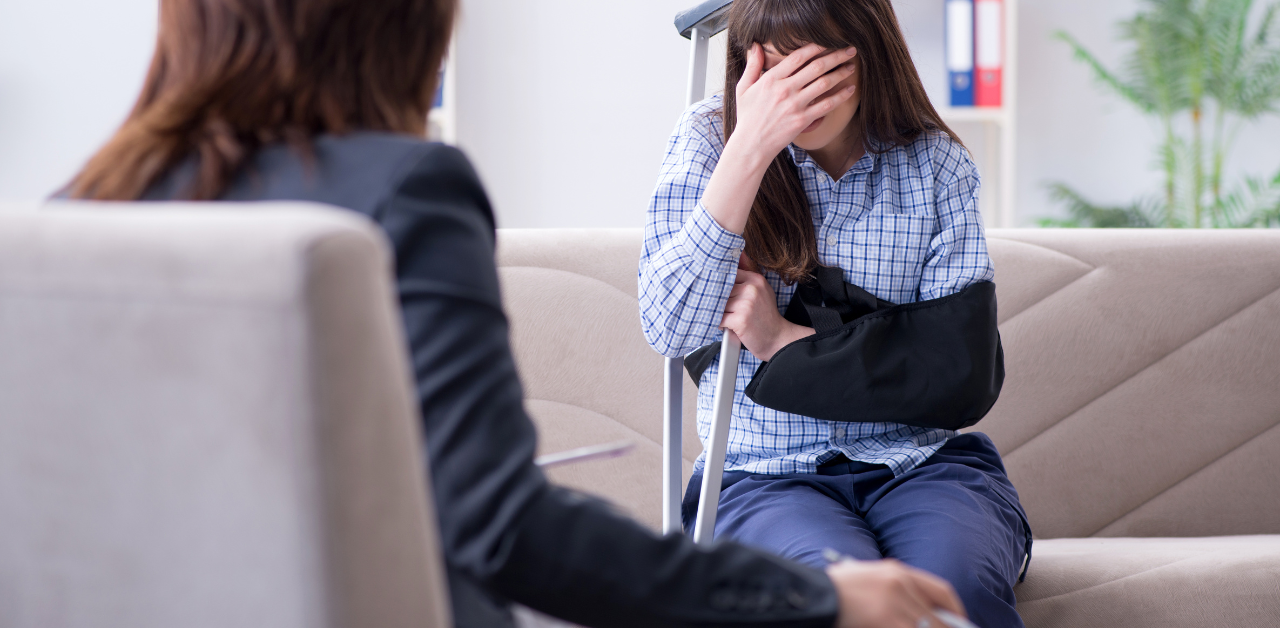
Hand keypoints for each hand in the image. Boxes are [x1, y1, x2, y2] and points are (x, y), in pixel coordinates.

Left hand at [721, 255, 812, 361]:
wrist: (777, 338)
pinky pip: (719, 318)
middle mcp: (752, 289)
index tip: (719, 289)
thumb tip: (738, 254)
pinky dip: (719, 324)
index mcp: (756, 279)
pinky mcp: (740, 319)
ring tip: (729, 317)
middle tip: (726, 308)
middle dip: (719, 299)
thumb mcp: (761, 290)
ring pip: (718, 303)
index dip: (721, 283)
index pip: (728, 273)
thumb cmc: (765, 315)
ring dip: (718, 312)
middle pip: (721, 289)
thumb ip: (748, 273)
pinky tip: (727, 326)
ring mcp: (746, 304)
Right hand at [731, 43, 858, 157]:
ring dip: (841, 73)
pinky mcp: (803, 120)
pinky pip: (827, 105)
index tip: (828, 42)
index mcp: (771, 79)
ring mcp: (795, 105)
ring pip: (824, 83)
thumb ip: (752, 66)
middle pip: (816, 66)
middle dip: (836, 56)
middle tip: (849, 50)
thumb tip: (756, 46)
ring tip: (851, 67)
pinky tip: (850, 90)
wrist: (751, 145)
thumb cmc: (747, 116)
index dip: (816, 46)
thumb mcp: (743, 88)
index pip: (798, 56)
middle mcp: (784, 90)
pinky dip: (841, 96)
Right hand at [826, 559, 966, 627]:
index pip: (941, 590)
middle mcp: (900, 584)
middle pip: (937, 616)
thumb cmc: (834, 590)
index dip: (955, 611)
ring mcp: (893, 603)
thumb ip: (895, 591)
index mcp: (897, 571)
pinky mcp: (886, 619)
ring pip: (927, 627)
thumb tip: (924, 615)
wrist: (811, 594)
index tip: (958, 622)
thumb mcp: (867, 579)